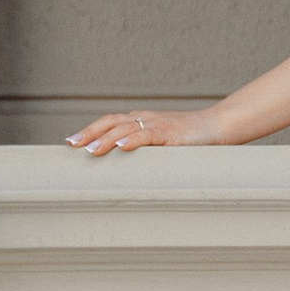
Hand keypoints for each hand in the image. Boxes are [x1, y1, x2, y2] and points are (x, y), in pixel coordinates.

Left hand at [67, 107, 220, 155]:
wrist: (218, 127)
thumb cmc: (190, 139)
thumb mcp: (163, 143)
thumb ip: (145, 152)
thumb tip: (124, 171)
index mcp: (141, 120)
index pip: (110, 121)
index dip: (91, 129)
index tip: (72, 142)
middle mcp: (145, 119)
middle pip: (111, 121)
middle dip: (90, 132)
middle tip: (72, 145)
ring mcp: (158, 124)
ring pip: (125, 127)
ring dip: (106, 138)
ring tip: (91, 150)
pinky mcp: (171, 133)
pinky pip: (148, 134)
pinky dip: (133, 140)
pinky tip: (121, 146)